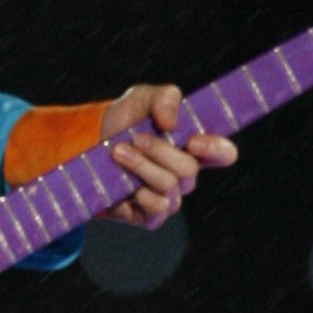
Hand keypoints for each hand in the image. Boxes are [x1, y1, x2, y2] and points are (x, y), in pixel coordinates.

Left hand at [98, 84, 237, 229]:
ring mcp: (169, 196)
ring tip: (118, 151)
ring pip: (168, 186)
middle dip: (159, 151)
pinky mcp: (150, 215)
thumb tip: (171, 122)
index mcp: (193, 146)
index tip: (193, 140)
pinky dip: (138, 192)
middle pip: (189, 170)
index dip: (216, 149)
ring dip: (141, 166)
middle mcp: (185, 175)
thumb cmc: (125, 121)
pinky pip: (156, 208)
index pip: (223, 153)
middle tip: (136, 137)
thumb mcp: (141, 98)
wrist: (89, 144)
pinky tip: (122, 180)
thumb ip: (163, 97)